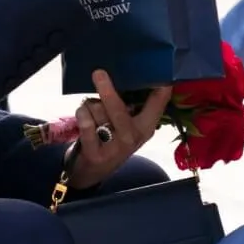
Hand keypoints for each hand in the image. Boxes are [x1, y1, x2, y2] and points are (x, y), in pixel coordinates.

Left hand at [68, 71, 170, 190]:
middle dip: (107, 90)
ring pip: (97, 110)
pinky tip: (82, 115)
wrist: (92, 172)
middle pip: (118, 108)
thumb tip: (133, 71)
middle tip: (98, 72)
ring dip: (89, 105)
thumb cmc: (112, 139)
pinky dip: (81, 114)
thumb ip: (134, 103)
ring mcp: (115, 147)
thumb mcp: (128, 125)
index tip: (162, 74)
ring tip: (91, 111)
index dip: (161, 89)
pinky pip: (86, 123)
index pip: (158, 104)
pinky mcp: (95, 154)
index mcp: (146, 127)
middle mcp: (133, 137)